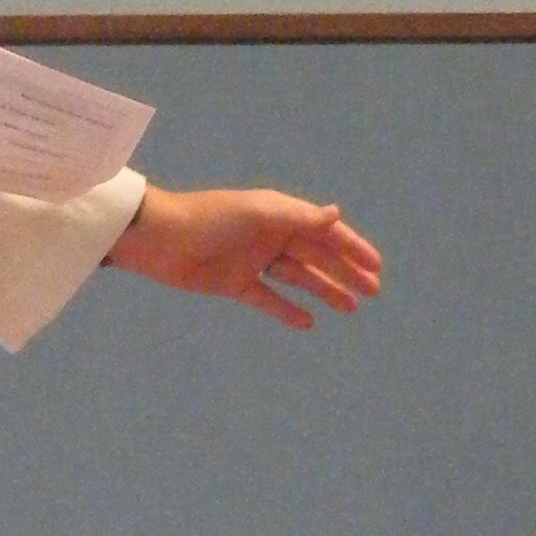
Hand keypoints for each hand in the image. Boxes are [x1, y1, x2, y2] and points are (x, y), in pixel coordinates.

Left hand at [109, 185, 381, 330]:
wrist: (158, 239)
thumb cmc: (210, 220)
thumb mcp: (259, 215)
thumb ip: (300, 218)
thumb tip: (336, 213)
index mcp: (279, 214)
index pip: (325, 232)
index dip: (352, 248)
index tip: (377, 268)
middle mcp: (270, 236)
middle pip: (317, 256)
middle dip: (346, 272)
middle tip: (372, 293)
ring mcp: (252, 261)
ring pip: (298, 277)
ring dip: (324, 290)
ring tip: (350, 308)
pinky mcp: (234, 283)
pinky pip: (267, 298)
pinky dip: (287, 309)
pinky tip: (308, 322)